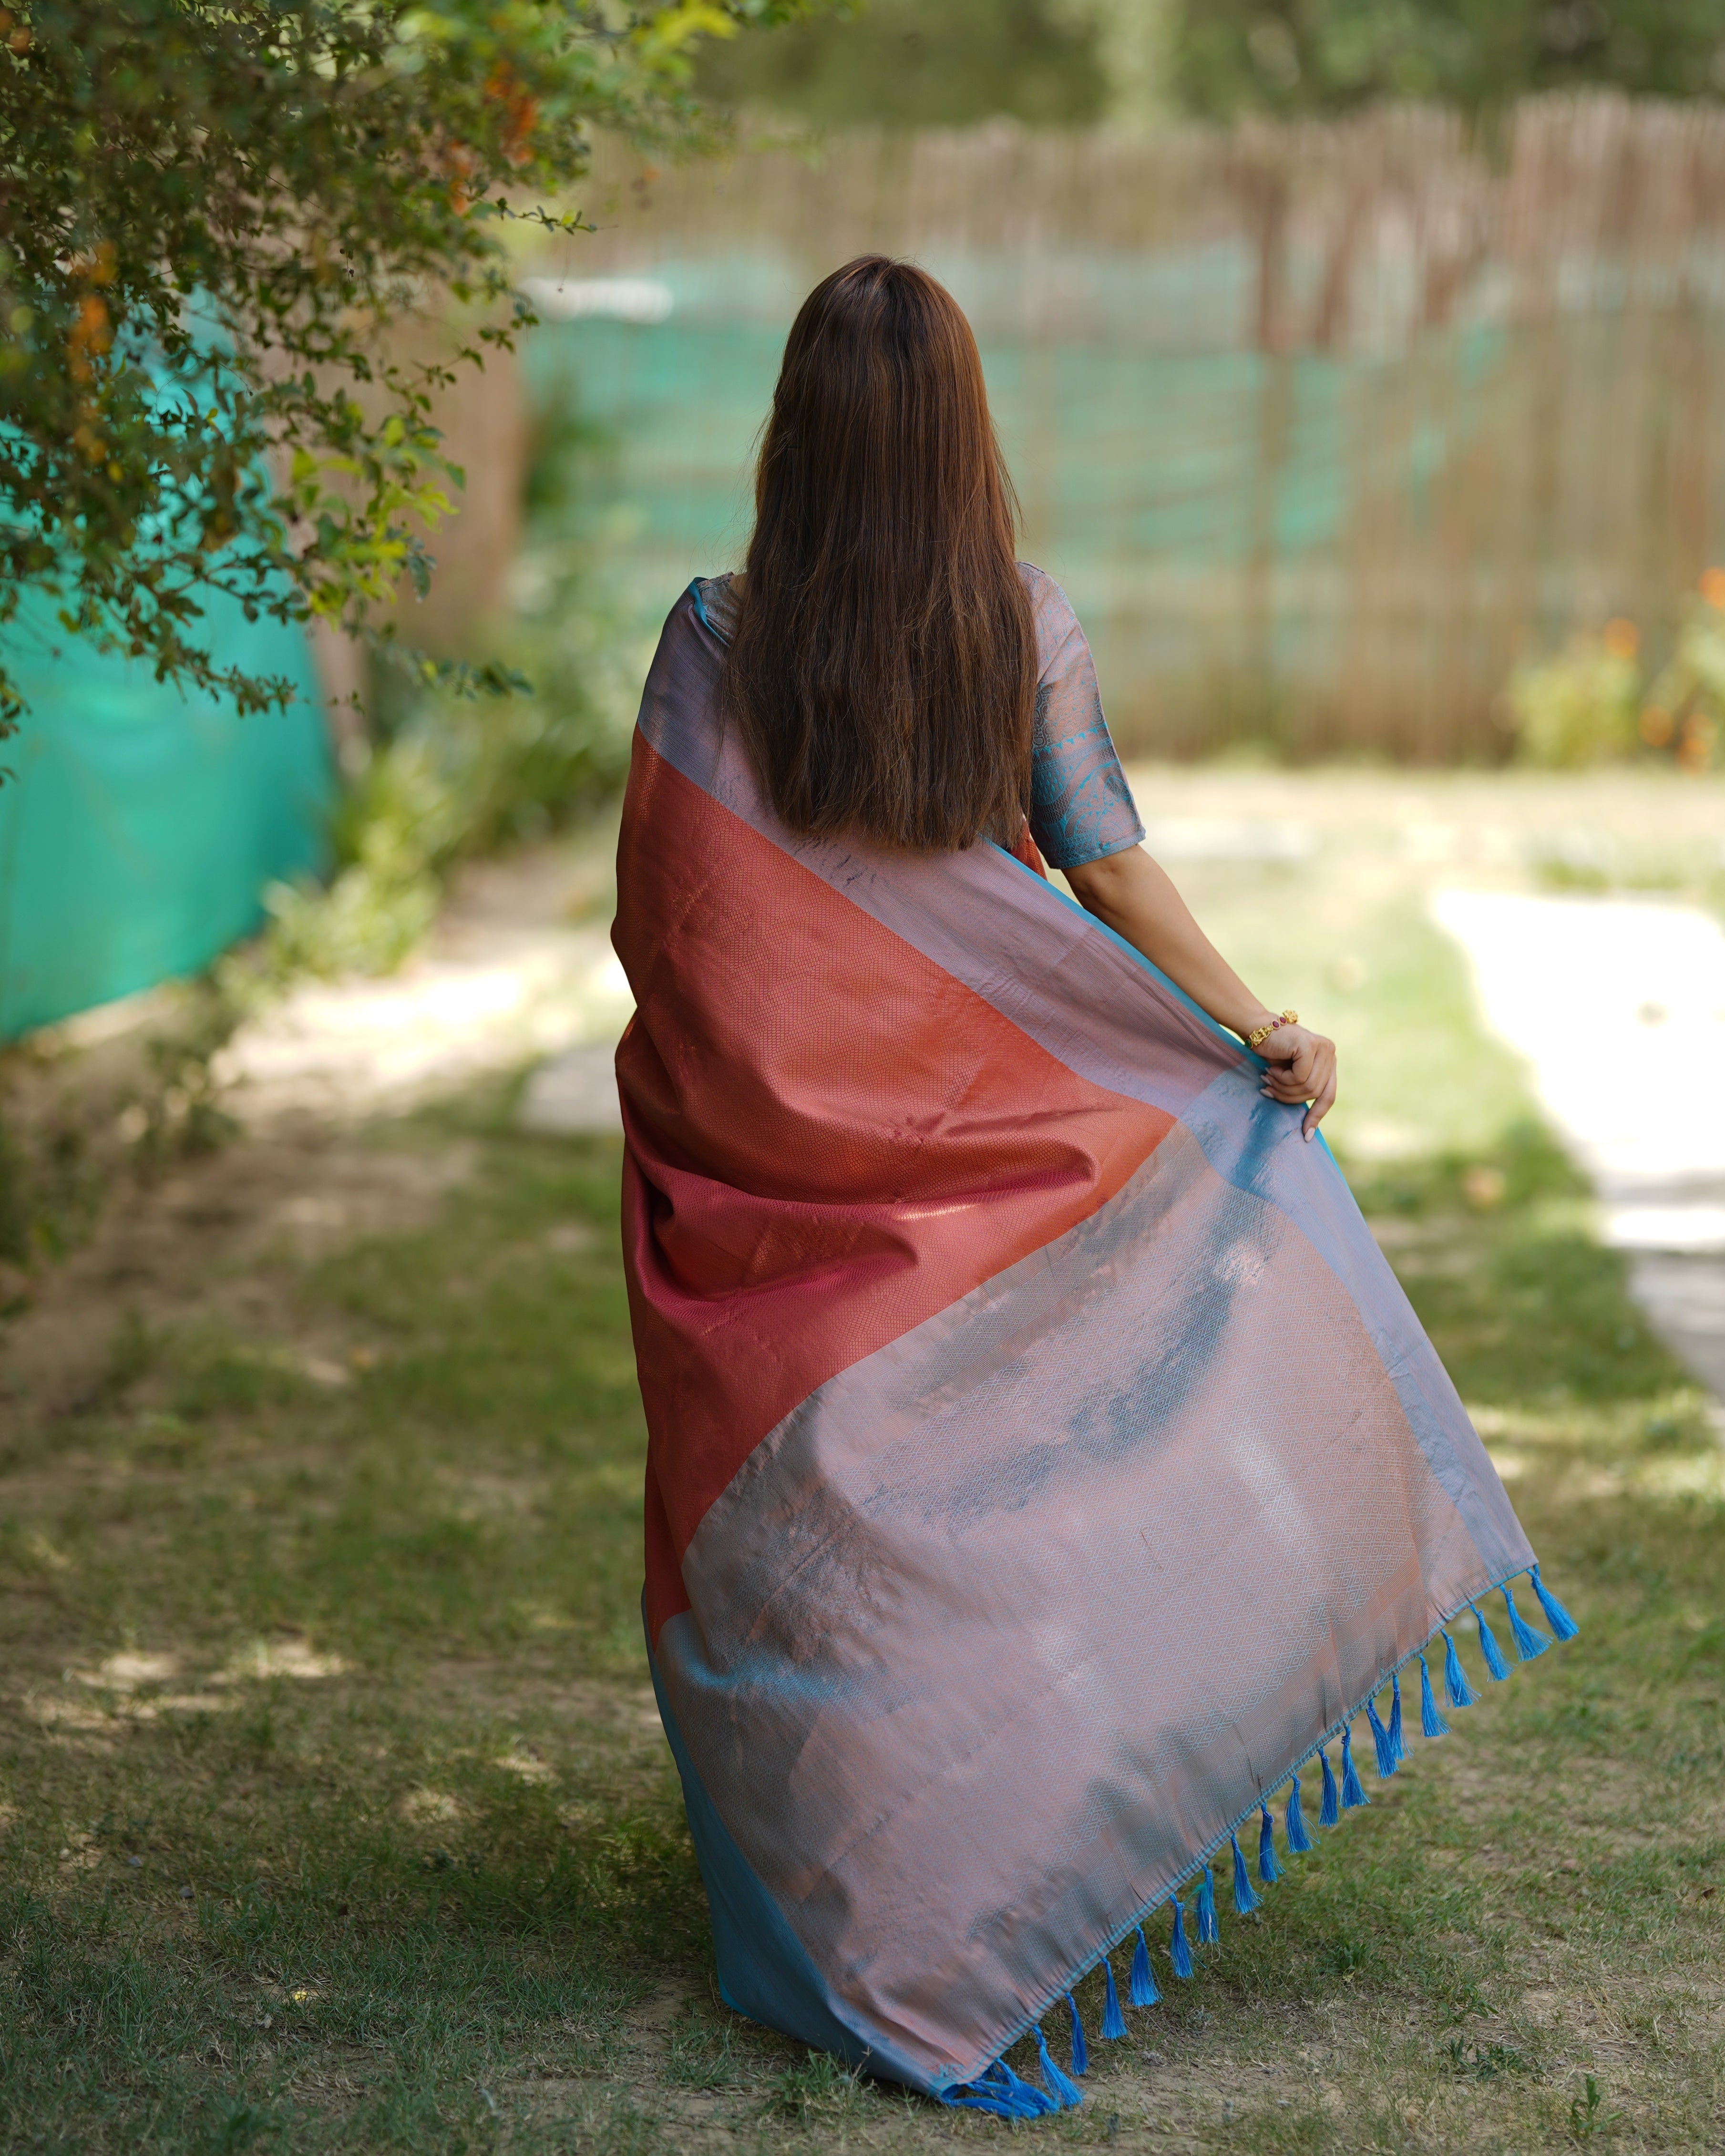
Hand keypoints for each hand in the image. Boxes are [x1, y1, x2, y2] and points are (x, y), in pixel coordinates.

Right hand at [1256, 1023, 1336, 1140]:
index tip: (1305, 1135)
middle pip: (1316, 1093)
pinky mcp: (1311, 1046)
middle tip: (1268, 1089)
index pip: (1328, 1095)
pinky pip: (1299, 1077)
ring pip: (1308, 1087)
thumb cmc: (1270, 1053)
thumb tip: (1308, 1127)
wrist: (1255, 1029)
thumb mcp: (1290, 1075)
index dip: (1317, 1116)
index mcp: (1328, 1061)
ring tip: (1268, 1078)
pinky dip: (1282, 1078)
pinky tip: (1272, 1069)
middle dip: (1290, 1097)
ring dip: (1283, 1088)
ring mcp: (1323, 1048)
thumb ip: (1302, 1089)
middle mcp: (1330, 1053)